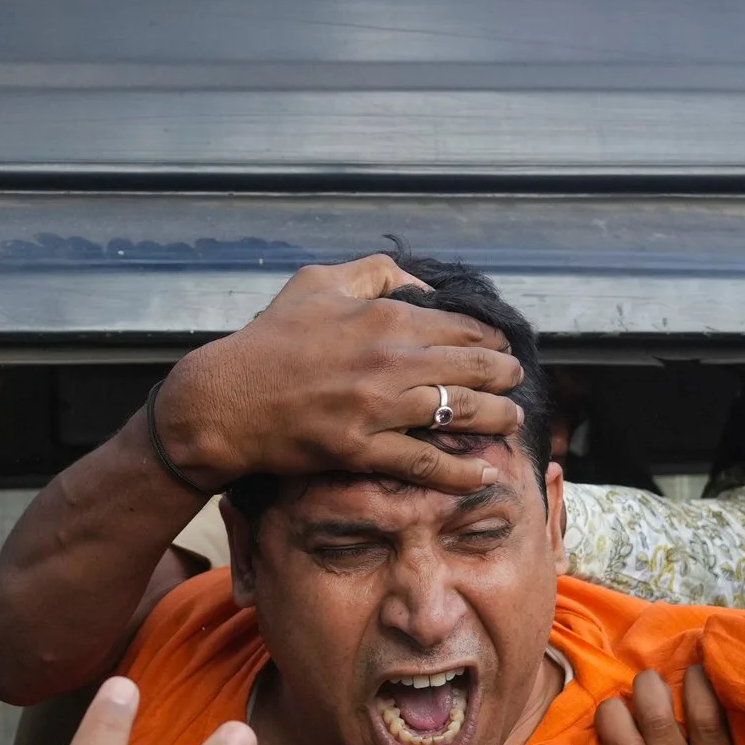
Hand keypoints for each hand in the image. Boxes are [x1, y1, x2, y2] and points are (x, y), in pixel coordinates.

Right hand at [155, 256, 525, 495]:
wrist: (226, 400)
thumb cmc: (271, 339)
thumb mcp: (319, 282)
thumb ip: (377, 272)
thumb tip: (422, 285)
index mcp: (385, 317)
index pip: (462, 327)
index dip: (491, 339)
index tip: (501, 347)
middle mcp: (390, 361)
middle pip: (473, 368)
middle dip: (506, 376)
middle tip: (517, 382)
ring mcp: (379, 408)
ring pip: (459, 413)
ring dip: (497, 418)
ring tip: (513, 420)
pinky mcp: (363, 449)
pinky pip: (426, 463)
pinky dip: (461, 470)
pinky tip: (485, 472)